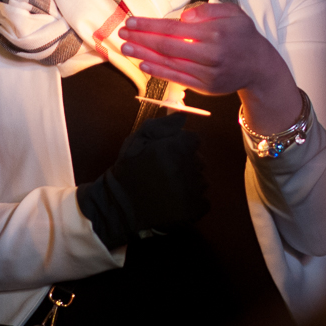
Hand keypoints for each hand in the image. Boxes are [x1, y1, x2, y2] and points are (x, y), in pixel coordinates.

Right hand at [76, 113, 208, 247]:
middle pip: (199, 159)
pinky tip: (175, 202)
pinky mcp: (197, 208)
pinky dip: (193, 200)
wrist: (122, 207)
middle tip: (166, 172)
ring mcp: (195, 189)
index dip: (182, 145)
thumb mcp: (137, 141)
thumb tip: (182, 117)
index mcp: (176, 148)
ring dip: (190, 181)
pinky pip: (203, 199)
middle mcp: (189, 167)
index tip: (170, 153)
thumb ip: (160, 126)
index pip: (194, 140)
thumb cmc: (129, 171)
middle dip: (186, 162)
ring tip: (169, 188)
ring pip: (202, 179)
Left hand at [119, 3, 302, 133]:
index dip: (150, 26)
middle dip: (142, 40)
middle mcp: (211, 55)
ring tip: (126, 49)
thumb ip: (209, 10)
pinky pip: (177, 79)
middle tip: (122, 34)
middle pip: (168, 47)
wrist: (260, 67)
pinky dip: (159, 72)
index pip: (175, 29)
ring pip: (170, 64)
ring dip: (144, 56)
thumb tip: (184, 16)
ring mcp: (208, 74)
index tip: (131, 22)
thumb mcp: (233, 13)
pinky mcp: (205, 88)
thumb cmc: (242, 35)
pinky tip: (143, 65)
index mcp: (216, 33)